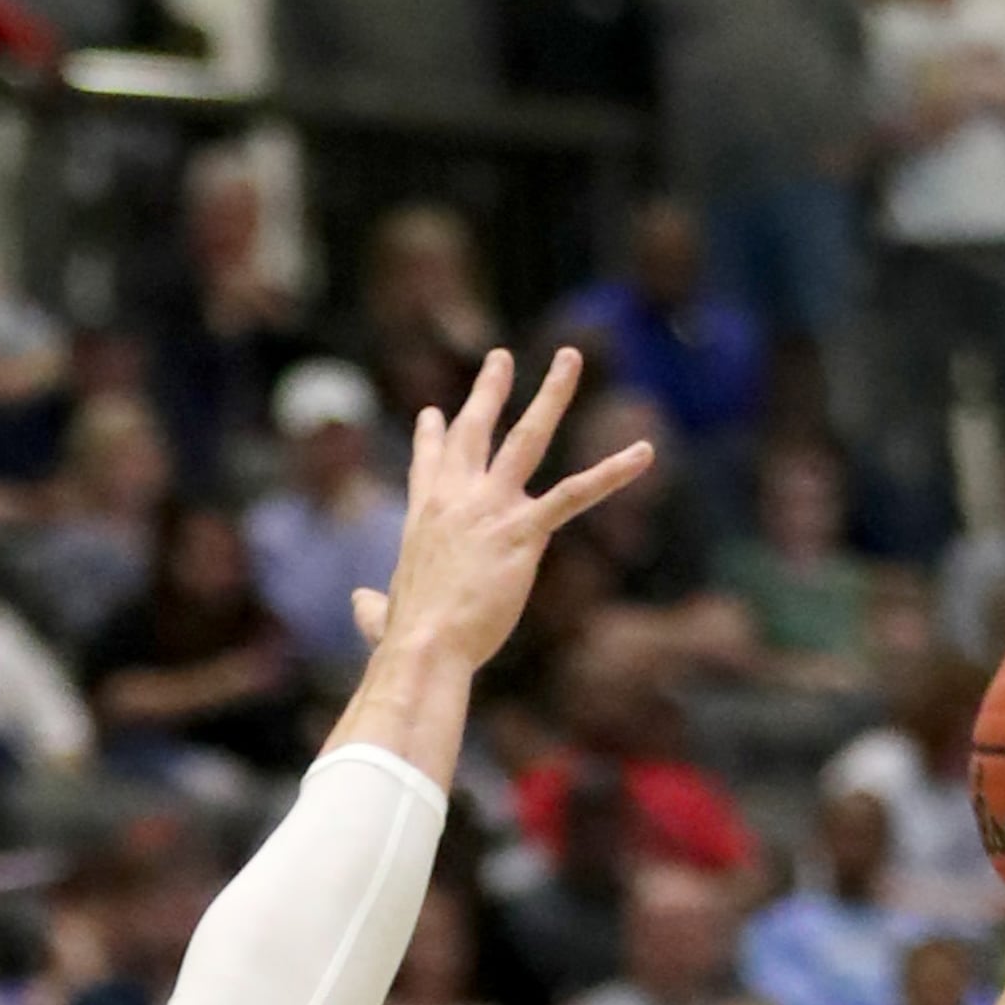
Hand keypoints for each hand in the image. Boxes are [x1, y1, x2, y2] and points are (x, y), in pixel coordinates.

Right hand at [347, 344, 652, 673]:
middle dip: (488, 390)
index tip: (435, 412)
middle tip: (502, 358)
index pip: (429, 466)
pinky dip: (612, 472)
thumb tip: (362, 607)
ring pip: (527, 438)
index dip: (433, 437)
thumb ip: (374, 608)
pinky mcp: (524, 532)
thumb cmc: (405, 641)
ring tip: (570, 358)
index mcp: (424, 518)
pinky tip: (643, 452)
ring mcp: (491, 509)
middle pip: (474, 431)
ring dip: (551, 395)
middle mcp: (456, 499)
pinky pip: (575, 494)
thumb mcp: (383, 617)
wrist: (423, 646)